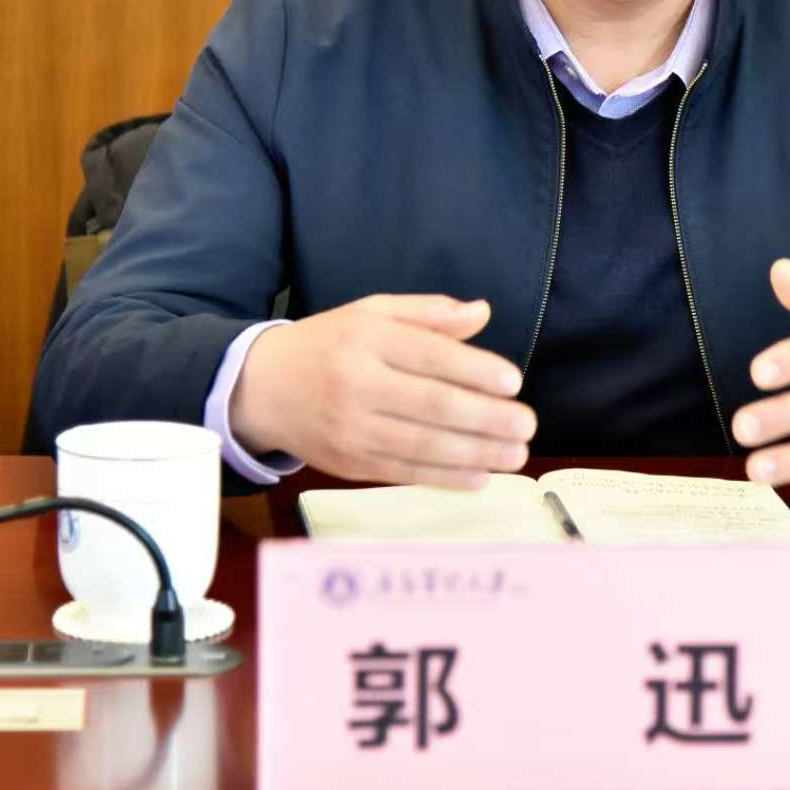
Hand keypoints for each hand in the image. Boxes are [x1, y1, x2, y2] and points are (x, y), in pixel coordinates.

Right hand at [230, 294, 533, 489]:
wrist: (261, 387)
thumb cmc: (330, 344)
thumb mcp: (372, 312)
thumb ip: (428, 312)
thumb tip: (481, 313)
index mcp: (366, 339)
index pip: (429, 355)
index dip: (474, 370)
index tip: (514, 382)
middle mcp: (357, 384)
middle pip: (431, 404)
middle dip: (485, 418)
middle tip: (527, 424)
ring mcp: (351, 429)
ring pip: (422, 445)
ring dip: (475, 453)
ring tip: (516, 453)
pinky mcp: (349, 464)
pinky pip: (404, 472)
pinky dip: (445, 478)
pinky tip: (480, 476)